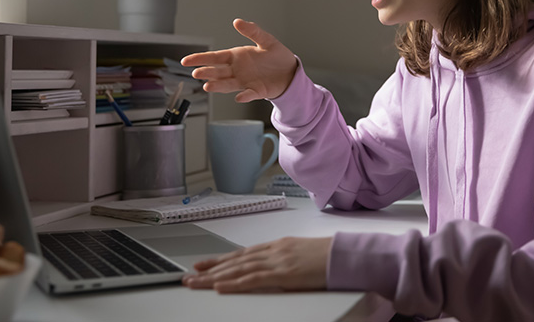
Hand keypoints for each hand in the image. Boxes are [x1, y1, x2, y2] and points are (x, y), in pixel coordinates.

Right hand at [180, 19, 296, 101]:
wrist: (290, 71)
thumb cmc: (277, 56)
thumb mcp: (266, 40)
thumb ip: (253, 31)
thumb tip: (237, 21)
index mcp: (237, 56)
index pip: (215, 57)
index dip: (200, 58)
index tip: (186, 61)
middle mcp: (237, 70)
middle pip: (218, 71)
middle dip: (207, 72)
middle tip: (196, 73)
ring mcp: (245, 81)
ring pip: (228, 84)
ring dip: (218, 86)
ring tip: (208, 86)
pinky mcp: (256, 91)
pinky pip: (249, 94)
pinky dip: (244, 96)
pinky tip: (240, 97)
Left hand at [182, 237, 331, 292]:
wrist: (344, 254)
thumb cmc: (328, 256)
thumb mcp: (301, 254)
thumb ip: (284, 260)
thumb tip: (272, 269)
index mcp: (277, 245)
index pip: (242, 254)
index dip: (221, 260)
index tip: (204, 265)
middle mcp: (273, 250)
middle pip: (235, 261)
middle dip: (210, 269)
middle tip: (189, 276)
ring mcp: (277, 261)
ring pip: (238, 269)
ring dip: (214, 277)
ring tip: (195, 283)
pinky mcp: (283, 274)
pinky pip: (253, 279)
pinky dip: (234, 283)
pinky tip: (220, 287)